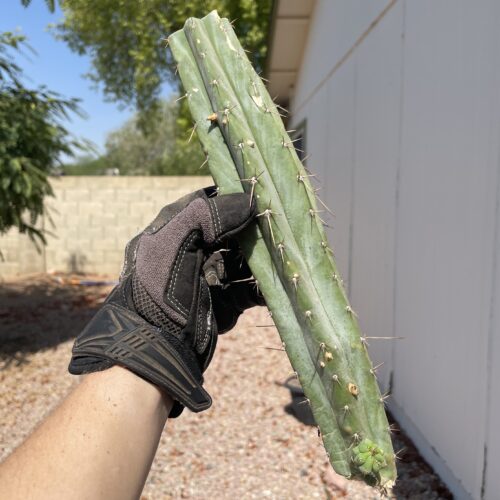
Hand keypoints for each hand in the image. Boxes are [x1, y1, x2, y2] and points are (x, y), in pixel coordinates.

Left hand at [69, 187, 261, 415]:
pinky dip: (262, 288)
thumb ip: (209, 215)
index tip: (260, 195)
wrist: (156, 345)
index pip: (209, 206)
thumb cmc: (160, 285)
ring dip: (263, 260)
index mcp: (176, 232)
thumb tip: (247, 201)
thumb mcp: (176, 241)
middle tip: (278, 225)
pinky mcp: (223, 304)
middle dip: (254, 231)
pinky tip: (276, 285)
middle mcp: (194, 253)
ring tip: (284, 255)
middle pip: (232, 234)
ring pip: (244, 262)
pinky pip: (248, 290)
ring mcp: (209, 279)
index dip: (233, 200)